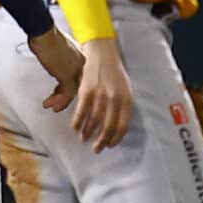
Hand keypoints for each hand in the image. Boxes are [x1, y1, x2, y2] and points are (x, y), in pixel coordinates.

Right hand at [28, 28, 83, 113]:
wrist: (43, 32)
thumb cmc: (46, 35)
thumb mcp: (57, 49)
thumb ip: (60, 59)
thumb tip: (55, 65)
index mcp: (82, 57)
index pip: (81, 78)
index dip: (72, 87)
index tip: (64, 93)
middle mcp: (83, 64)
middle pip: (80, 87)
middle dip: (67, 97)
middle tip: (60, 105)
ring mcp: (77, 70)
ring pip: (74, 92)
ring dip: (61, 101)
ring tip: (52, 106)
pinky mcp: (68, 75)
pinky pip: (66, 94)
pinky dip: (58, 101)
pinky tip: (51, 104)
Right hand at [70, 37, 133, 151]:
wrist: (103, 53)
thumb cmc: (115, 72)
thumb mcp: (125, 89)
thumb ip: (123, 106)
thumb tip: (118, 126)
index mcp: (127, 99)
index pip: (123, 125)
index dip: (116, 138)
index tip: (110, 145)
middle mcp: (115, 99)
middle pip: (108, 126)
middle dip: (101, 141)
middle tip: (96, 149)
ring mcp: (100, 95)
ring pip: (94, 121)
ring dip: (88, 132)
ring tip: (84, 139)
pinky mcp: (87, 90)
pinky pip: (82, 111)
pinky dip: (78, 122)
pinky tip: (75, 128)